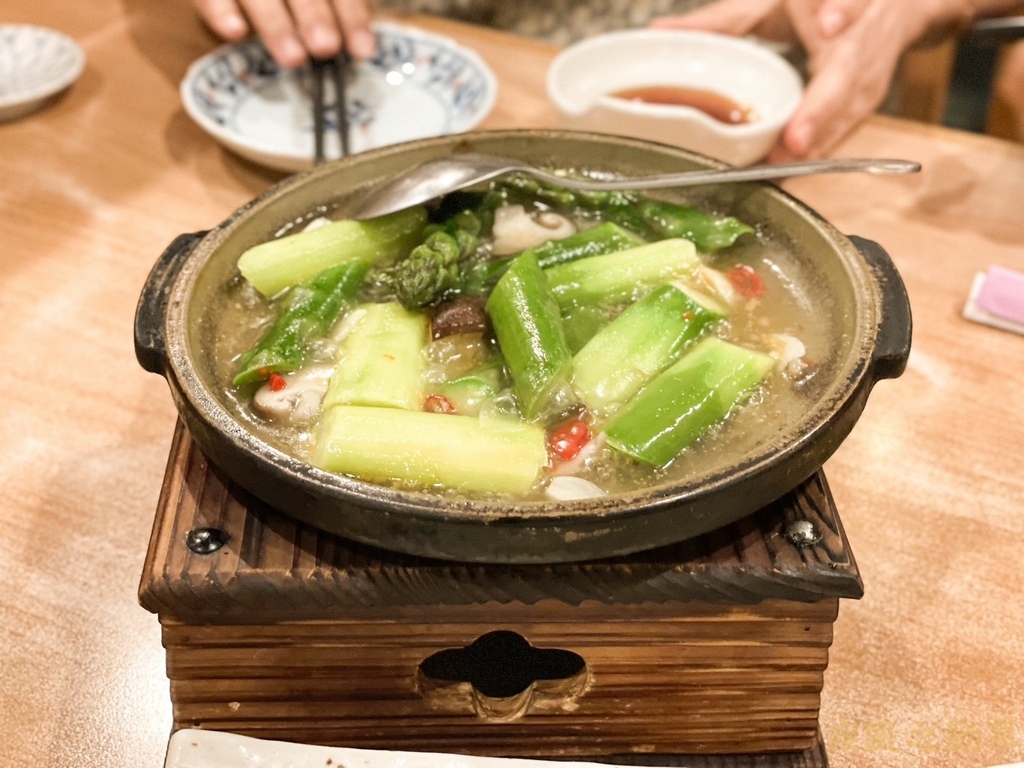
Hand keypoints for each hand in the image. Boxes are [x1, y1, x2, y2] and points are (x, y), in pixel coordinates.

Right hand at [192, 0, 376, 68]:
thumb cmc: (288, 0)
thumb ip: (329, 7)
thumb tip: (358, 48)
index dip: (351, 14)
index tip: (363, 51)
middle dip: (314, 15)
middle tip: (326, 48)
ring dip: (275, 23)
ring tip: (294, 59)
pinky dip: (219, 11)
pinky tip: (234, 33)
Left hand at [651, 0, 926, 159]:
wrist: (894, 6)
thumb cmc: (821, 0)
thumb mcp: (770, 1)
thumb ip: (721, 20)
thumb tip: (660, 31)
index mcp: (838, 8)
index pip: (842, 14)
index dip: (838, 17)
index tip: (825, 29)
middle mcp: (861, 45)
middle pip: (847, 79)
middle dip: (821, 112)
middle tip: (794, 144)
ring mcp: (868, 79)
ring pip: (847, 115)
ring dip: (816, 143)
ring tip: (783, 170)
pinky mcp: (865, 105)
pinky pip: (842, 134)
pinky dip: (817, 154)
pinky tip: (790, 175)